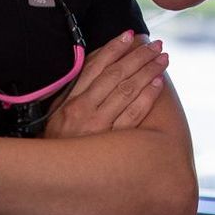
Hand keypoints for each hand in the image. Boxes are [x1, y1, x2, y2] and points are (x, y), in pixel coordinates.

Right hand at [44, 29, 169, 137]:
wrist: (52, 179)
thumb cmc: (58, 144)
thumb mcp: (57, 115)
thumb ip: (74, 90)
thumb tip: (97, 61)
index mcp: (69, 101)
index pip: (96, 66)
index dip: (114, 48)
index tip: (130, 36)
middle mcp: (83, 111)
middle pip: (116, 75)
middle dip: (138, 56)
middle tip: (156, 45)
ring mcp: (98, 127)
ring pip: (127, 90)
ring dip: (148, 71)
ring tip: (162, 59)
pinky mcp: (111, 145)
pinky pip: (134, 115)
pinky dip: (147, 96)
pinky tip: (158, 83)